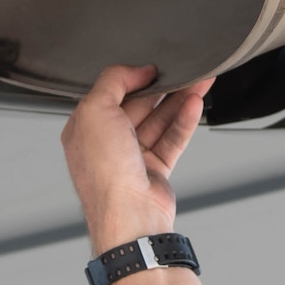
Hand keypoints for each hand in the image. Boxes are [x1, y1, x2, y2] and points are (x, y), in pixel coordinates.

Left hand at [62, 65, 215, 252]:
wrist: (130, 216)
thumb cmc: (105, 173)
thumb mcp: (96, 111)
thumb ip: (113, 81)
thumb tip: (135, 71)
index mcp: (85, 129)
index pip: (108, 93)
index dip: (130, 78)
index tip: (150, 68)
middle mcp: (106, 143)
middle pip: (138, 106)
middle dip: (162, 88)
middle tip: (184, 72)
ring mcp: (131, 158)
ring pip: (158, 121)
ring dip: (179, 101)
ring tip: (199, 83)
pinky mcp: (154, 170)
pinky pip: (171, 139)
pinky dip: (183, 122)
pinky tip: (194, 105)